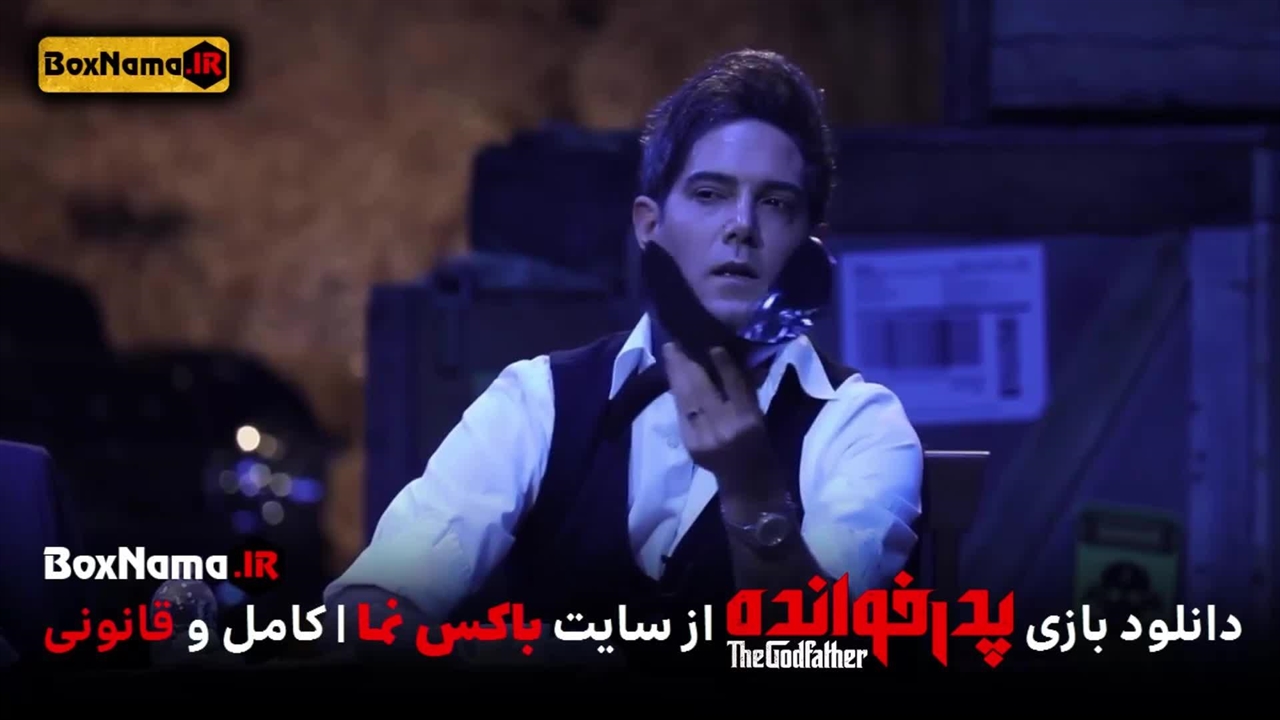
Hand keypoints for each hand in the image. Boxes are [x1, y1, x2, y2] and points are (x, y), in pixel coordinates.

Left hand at [662, 343, 779, 496]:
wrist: (747, 483)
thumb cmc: (759, 445)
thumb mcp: (759, 416)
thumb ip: (744, 390)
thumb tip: (727, 356)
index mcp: (748, 420)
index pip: (734, 385)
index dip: (723, 365)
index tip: (712, 345)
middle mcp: (724, 428)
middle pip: (702, 389)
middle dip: (686, 363)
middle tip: (676, 342)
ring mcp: (703, 437)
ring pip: (686, 399)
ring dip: (675, 374)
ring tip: (670, 353)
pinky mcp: (690, 444)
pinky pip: (681, 412)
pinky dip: (676, 393)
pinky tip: (672, 377)